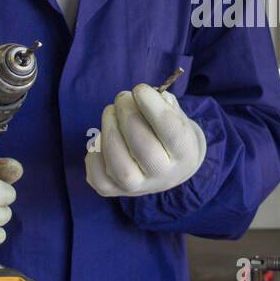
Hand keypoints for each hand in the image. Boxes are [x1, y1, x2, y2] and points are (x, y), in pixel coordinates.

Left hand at [85, 84, 205, 197]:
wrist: (168, 167)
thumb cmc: (170, 133)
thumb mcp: (177, 116)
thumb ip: (163, 104)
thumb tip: (140, 97)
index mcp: (185, 153)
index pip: (171, 131)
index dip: (153, 107)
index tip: (140, 89)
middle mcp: (164, 176)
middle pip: (144, 148)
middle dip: (128, 115)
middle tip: (123, 97)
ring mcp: (138, 187)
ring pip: (120, 166)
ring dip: (110, 131)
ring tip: (110, 112)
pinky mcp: (113, 190)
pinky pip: (97, 175)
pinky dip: (94, 152)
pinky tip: (101, 136)